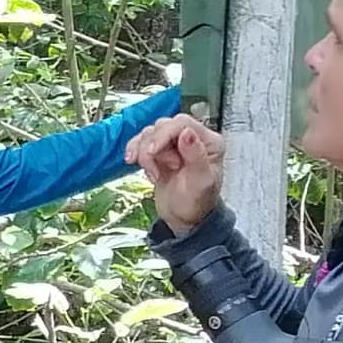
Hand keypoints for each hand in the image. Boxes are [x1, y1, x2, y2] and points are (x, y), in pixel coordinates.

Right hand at [131, 113, 224, 233]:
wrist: (185, 219)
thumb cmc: (197, 204)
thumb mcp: (200, 183)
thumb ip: (196, 156)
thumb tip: (187, 133)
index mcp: (209, 142)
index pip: (181, 123)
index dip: (163, 135)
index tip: (153, 152)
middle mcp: (193, 138)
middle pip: (163, 126)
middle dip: (153, 147)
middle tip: (159, 170)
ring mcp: (174, 144)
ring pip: (150, 133)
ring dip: (143, 152)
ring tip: (154, 174)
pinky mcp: (160, 152)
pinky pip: (141, 140)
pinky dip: (134, 149)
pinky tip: (132, 161)